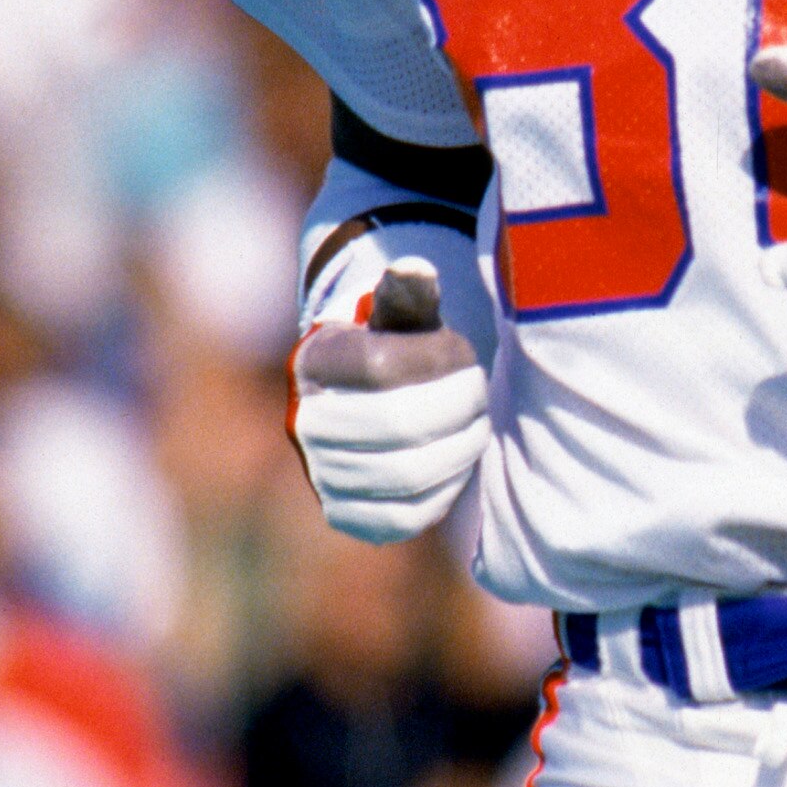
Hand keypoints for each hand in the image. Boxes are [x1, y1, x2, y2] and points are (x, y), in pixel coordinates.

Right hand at [290, 260, 489, 540]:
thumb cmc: (396, 347)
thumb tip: (414, 267)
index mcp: (315, 362)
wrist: (366, 399)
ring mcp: (320, 473)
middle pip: (400, 424)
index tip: (464, 355)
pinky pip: (402, 518)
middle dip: (458, 409)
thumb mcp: (401, 314)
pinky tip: (455, 465)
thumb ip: (409, 295)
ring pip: (407, 475)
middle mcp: (304, 422)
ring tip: (476, 428)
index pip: (382, 366)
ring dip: (459, 451)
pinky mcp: (343, 513)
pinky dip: (442, 493)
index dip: (438, 361)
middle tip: (481, 398)